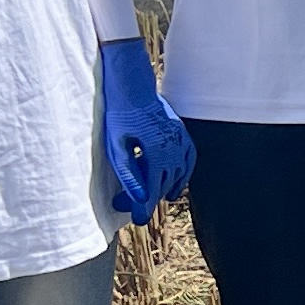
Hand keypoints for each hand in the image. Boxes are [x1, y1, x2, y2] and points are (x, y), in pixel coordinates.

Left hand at [97, 38, 195, 221]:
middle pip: (165, 184)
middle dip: (149, 199)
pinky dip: (183, 173)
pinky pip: (188, 159)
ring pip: (179, 173)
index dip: (144, 207)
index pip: (152, 189)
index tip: (137, 220)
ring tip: (152, 198)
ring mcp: (181, 138)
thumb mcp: (116, 145)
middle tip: (132, 208)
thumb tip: (138, 198)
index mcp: (156, 151)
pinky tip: (174, 181)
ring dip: (166, 188)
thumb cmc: (119, 113)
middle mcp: (173, 146)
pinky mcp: (182, 131)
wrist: (132, 83)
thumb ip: (128, 173)